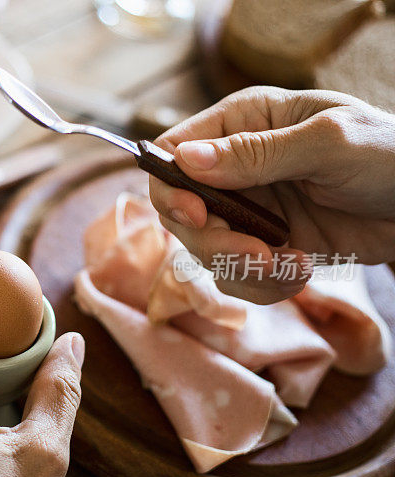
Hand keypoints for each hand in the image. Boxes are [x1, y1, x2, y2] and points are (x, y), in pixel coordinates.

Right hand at [149, 86, 394, 303]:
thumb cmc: (390, 154)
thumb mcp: (327, 144)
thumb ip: (256, 154)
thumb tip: (185, 159)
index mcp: (241, 123)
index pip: (173, 154)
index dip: (171, 189)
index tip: (195, 217)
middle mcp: (234, 167)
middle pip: (182, 212)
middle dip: (215, 242)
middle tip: (258, 258)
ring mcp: (248, 209)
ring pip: (206, 250)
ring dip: (243, 270)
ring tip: (295, 268)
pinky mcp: (265, 246)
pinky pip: (237, 275)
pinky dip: (262, 285)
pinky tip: (300, 273)